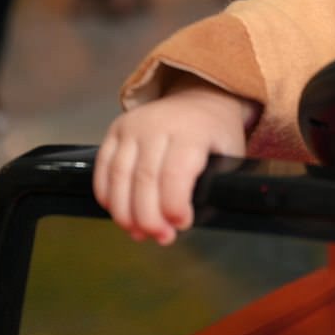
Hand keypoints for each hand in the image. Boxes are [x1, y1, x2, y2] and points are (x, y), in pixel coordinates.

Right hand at [94, 75, 254, 244]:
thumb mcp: (231, 153)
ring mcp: (133, 126)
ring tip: (139, 233)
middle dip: (149, 217)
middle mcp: (158, 125)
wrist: (200, 97)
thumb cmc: (216, 131)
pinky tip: (120, 213)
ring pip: (119, 177)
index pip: (175, 173)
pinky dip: (107, 195)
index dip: (174, 205)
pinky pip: (103, 167)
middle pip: (144, 180)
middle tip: (160, 237)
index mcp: (192, 130)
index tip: (181, 224)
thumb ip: (217, 183)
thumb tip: (197, 219)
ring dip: (125, 213)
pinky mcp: (116, 129)